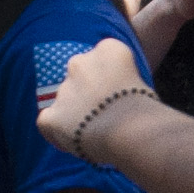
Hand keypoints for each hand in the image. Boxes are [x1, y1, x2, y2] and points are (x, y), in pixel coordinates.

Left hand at [39, 39, 151, 156]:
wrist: (131, 132)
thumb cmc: (146, 111)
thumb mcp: (142, 86)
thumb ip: (123, 83)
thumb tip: (119, 98)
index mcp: (107, 49)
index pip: (104, 57)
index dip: (110, 79)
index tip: (118, 95)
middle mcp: (80, 62)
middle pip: (79, 75)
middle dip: (87, 91)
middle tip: (104, 113)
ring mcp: (62, 89)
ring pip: (65, 99)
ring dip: (75, 112)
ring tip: (95, 133)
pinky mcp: (50, 115)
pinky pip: (47, 122)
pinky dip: (57, 133)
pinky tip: (75, 143)